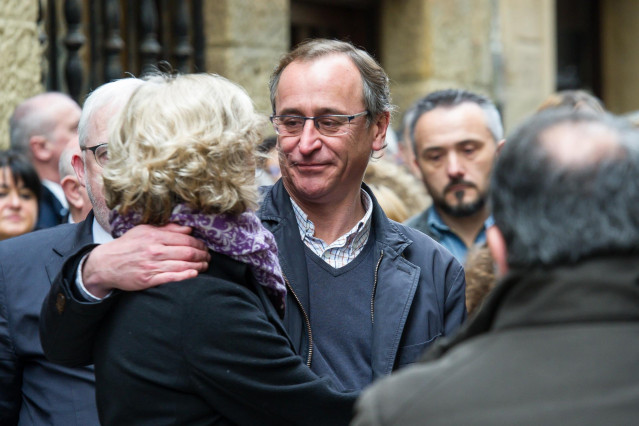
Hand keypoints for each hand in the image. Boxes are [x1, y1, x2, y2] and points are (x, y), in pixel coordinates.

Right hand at [83, 224, 209, 297]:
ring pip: (182, 265)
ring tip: (204, 265)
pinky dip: (185, 276)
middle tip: (208, 257)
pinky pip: (171, 277)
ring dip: (198, 266)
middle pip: (188, 252)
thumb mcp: (144, 231)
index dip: (199, 243)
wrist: (105, 264)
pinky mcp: (148, 279)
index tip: (204, 246)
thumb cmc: (127, 245)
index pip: (186, 239)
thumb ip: (167, 229)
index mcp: (155, 236)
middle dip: (202, 255)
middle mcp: (155, 250)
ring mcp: (152, 266)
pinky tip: (194, 274)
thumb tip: (188, 228)